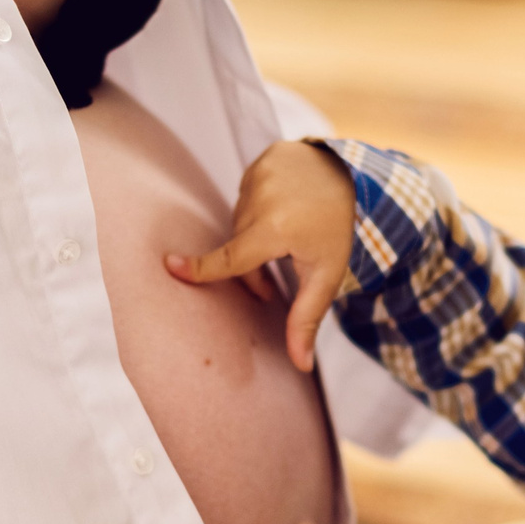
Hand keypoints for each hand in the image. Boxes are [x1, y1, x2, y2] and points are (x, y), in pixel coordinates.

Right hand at [164, 140, 356, 371]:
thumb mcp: (327, 277)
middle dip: (254, 264)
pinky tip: (285, 204)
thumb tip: (302, 366)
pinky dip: (261, 203)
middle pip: (240, 244)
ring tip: (287, 233)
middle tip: (277, 275)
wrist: (356, 178)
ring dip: (256, 232)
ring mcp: (263, 173)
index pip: (232, 258)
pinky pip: (249, 191)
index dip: (200, 268)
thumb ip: (307, 320)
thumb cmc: (338, 231)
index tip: (168, 265)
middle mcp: (265, 197)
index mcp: (276, 229)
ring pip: (242, 218)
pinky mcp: (264, 158)